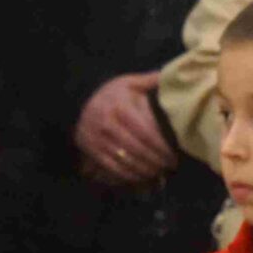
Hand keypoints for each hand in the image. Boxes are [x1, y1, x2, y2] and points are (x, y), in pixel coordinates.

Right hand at [74, 72, 176, 188]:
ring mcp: (98, 139)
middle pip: (139, 148)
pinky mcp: (92, 150)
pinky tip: (142, 176)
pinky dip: (130, 174)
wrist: (78, 103)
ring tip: (160, 171)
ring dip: (146, 169)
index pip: (146, 131)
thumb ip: (150, 80)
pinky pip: (114, 167)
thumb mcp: (128, 82)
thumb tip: (171, 77)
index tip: (174, 153)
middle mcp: (108, 123)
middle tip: (170, 165)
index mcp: (120, 106)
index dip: (162, 146)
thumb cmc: (110, 94)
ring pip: (127, 160)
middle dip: (157, 159)